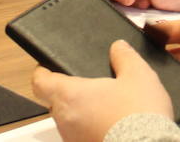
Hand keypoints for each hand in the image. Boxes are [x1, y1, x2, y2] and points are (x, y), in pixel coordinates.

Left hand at [32, 40, 172, 141]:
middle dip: (70, 93)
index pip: (39, 82)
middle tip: (90, 85)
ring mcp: (74, 139)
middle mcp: (66, 120)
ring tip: (107, 106)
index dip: (43, 72)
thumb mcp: (138, 75)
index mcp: (70, 95)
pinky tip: (112, 124)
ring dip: (82, 112)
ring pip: (69, 121)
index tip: (50, 67)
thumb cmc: (139, 115)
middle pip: (55, 101)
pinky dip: (91, 128)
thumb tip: (118, 47)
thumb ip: (125, 57)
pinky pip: (81, 136)